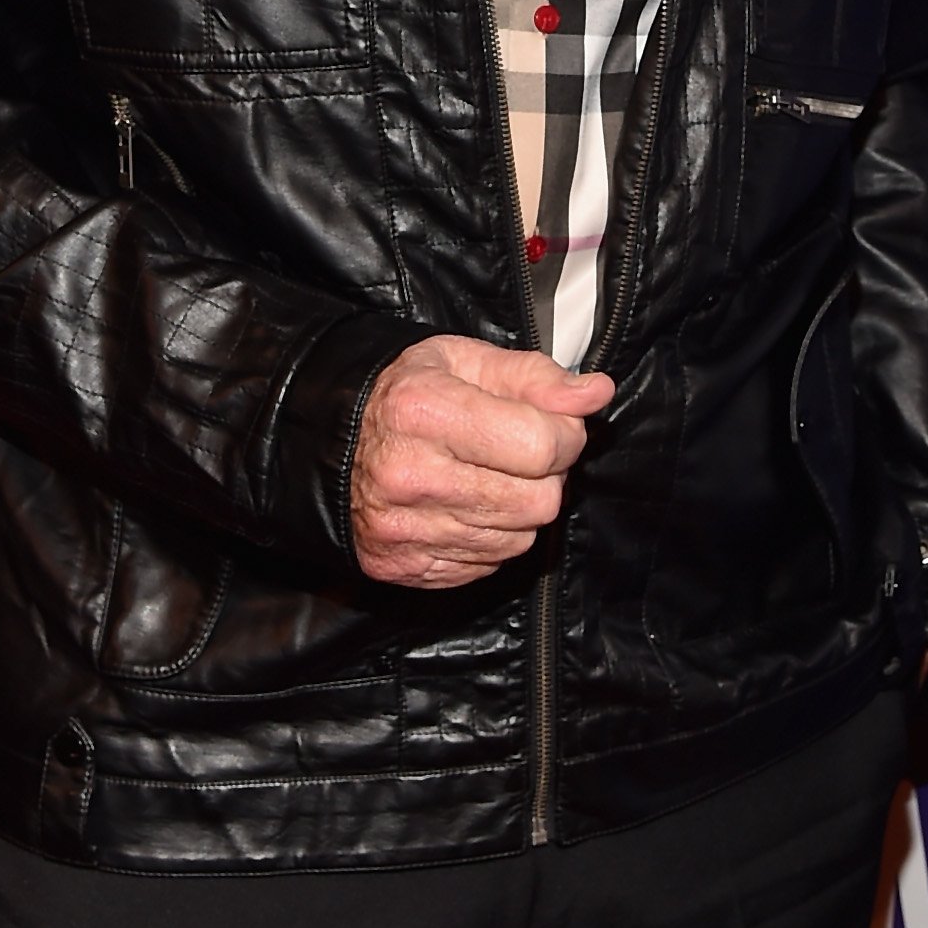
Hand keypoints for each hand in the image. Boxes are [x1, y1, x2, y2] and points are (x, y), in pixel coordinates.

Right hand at [351, 335, 613, 586]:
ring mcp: (403, 529)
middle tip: (518, 453)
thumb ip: (537, 378)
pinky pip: (487, 566)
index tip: (553, 426)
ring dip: (518, 509)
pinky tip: (465, 506)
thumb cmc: (407, 395)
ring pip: (518, 539)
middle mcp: (410, 475)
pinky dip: (490, 537)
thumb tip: (596, 394)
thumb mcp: (465, 362)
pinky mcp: (403, 566)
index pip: (540, 445)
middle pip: (537, 501)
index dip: (565, 436)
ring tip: (487, 477)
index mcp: (424, 411)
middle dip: (545, 476)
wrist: (332, 442)